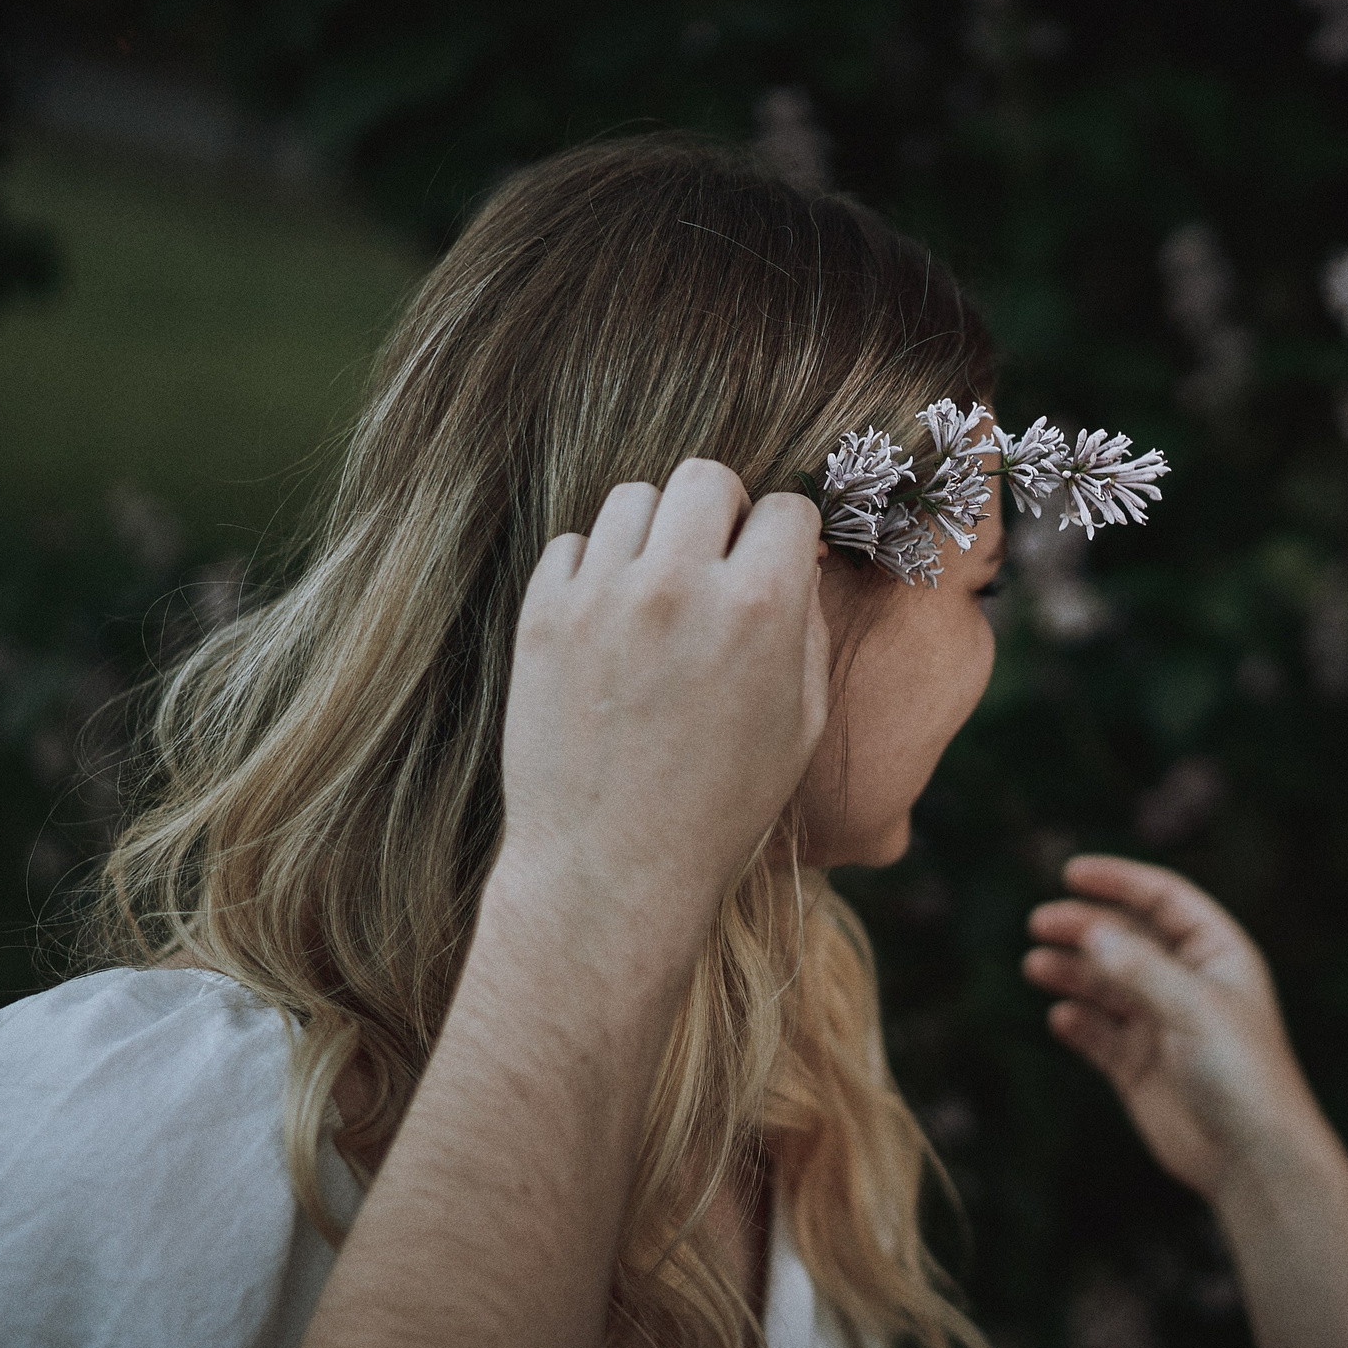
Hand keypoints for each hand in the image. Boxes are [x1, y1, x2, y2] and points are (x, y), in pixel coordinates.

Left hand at [492, 458, 827, 970]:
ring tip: (658, 591)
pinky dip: (596, 570)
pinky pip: (574, 544)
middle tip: (715, 560)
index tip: (776, 560)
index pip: (786, 507)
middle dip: (721, 510)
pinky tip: (611, 622)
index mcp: (761, 608)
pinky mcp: (544, 616)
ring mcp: (604, 597)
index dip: (788, 536)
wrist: (612, 869)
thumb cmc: (722, 806)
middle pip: (706, 477)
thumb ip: (804, 628)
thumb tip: (795, 562)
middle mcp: (679, 586)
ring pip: (634, 498)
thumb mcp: (801, 723)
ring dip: (655, 534)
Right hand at [1024, 855, 1327, 1202]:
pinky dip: (1078, 1023)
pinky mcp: (1139, 1067)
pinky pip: (1099, 1034)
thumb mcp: (1193, 1007)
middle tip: (1040, 924)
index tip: (1071, 874)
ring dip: (1072, 971)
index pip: (1164, 900)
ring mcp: (1161, 1025)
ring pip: (1106, 985)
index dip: (1119, 882)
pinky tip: (1061, 1018)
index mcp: (1217, 954)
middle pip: (1127, 939)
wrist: (1252, 1159)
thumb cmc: (1241, 1073)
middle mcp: (1188, 984)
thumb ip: (1139, 968)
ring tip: (1036, 966)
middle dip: (1084, 927)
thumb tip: (1091, 932)